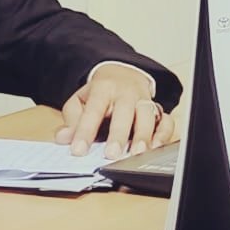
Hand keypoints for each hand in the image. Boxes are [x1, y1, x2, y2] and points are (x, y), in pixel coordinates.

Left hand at [55, 65, 173, 157]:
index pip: (93, 110)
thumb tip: (63, 138)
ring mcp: (144, 101)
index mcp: (103, 88)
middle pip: (124, 113)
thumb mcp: (80, 100)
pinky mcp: (158, 111)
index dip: (85, 131)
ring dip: (144, 136)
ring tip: (137, 154)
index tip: (78, 150)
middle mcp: (126, 93)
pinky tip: (154, 148)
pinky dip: (163, 135)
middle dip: (118, 135)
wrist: (123, 73)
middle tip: (111, 155)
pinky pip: (166, 122)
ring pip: (148, 116)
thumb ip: (71, 119)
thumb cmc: (100, 93)